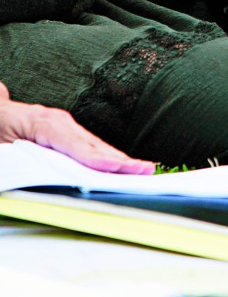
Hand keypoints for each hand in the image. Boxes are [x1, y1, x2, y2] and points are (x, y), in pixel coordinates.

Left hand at [0, 82, 154, 173]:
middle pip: (93, 145)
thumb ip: (23, 161)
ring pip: (93, 144)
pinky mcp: (63, 129)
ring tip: (139, 168)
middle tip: (145, 169)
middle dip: (120, 159)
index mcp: (44, 125)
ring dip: (117, 158)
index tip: (119, 169)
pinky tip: (117, 163)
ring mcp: (63, 123)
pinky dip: (104, 154)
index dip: (99, 160)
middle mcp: (58, 121)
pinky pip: (87, 144)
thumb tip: (44, 174)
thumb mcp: (3, 148)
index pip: (77, 147)